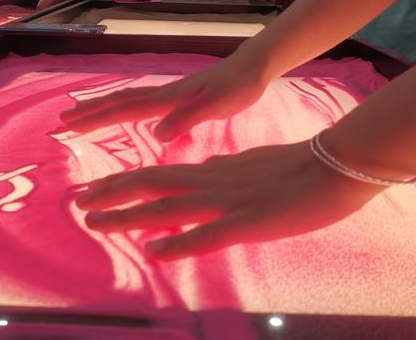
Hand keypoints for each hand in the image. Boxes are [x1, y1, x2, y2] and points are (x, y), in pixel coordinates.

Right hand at [61, 55, 267, 140]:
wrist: (253, 66)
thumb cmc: (239, 87)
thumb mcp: (217, 106)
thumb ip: (188, 118)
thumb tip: (156, 135)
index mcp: (169, 98)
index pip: (125, 109)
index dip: (96, 117)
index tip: (69, 125)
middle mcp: (164, 93)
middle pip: (119, 101)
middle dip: (90, 111)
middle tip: (63, 120)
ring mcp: (170, 93)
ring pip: (128, 99)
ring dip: (103, 106)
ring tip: (83, 113)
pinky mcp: (179, 96)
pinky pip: (142, 101)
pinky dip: (124, 106)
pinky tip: (126, 112)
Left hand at [76, 141, 384, 258]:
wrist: (335, 164)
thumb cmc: (295, 167)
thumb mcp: (250, 164)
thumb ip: (224, 168)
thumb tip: (206, 168)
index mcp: (212, 171)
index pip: (159, 174)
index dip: (124, 181)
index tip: (96, 187)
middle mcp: (211, 183)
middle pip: (152, 186)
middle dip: (113, 195)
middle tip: (80, 204)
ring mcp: (227, 202)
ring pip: (169, 208)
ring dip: (129, 217)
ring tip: (96, 223)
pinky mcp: (249, 223)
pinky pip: (208, 235)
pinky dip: (177, 243)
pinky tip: (152, 251)